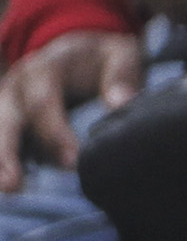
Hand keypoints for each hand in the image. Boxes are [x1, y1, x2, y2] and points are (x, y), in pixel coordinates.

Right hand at [0, 26, 140, 193]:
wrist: (80, 50)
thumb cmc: (102, 58)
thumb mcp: (119, 54)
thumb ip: (120, 77)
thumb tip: (120, 104)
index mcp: (45, 68)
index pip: (42, 103)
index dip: (54, 133)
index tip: (72, 162)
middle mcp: (18, 86)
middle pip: (7, 121)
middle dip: (7, 154)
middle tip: (15, 186)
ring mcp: (7, 103)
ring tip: (8, 191)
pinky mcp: (7, 119)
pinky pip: (0, 140)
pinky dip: (1, 162)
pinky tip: (7, 187)